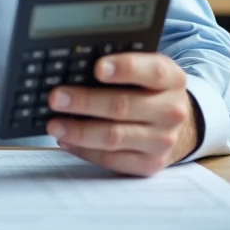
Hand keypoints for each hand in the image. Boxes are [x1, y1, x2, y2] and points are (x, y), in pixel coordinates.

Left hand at [45, 52, 198, 176]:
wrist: (175, 127)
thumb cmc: (148, 92)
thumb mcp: (146, 72)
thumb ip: (119, 66)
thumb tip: (73, 66)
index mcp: (172, 79)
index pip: (153, 71)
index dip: (125, 68)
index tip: (97, 67)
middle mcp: (171, 110)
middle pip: (123, 105)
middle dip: (85, 101)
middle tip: (56, 98)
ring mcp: (162, 140)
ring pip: (113, 136)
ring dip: (79, 131)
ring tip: (54, 124)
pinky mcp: (149, 164)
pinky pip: (111, 159)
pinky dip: (84, 150)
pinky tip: (67, 140)